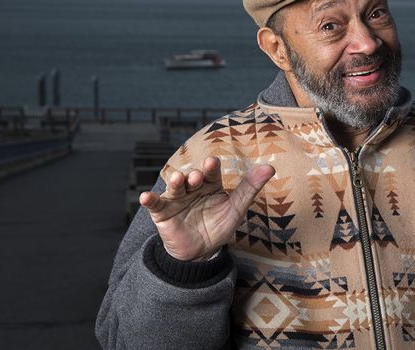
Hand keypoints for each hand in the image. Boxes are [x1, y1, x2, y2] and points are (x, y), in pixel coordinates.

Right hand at [139, 157, 274, 260]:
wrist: (200, 252)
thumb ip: (250, 188)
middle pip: (192, 178)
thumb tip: (270, 168)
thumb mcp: (236, 208)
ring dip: (175, 181)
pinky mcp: (162, 212)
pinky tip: (144, 197)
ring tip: (177, 179)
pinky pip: (154, 204)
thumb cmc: (219, 226)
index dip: (211, 167)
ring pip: (174, 186)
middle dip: (194, 176)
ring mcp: (176, 199)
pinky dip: (149, 199)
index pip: (211, 172)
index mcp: (210, 184)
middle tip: (197, 177)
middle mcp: (192, 188)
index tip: (212, 162)